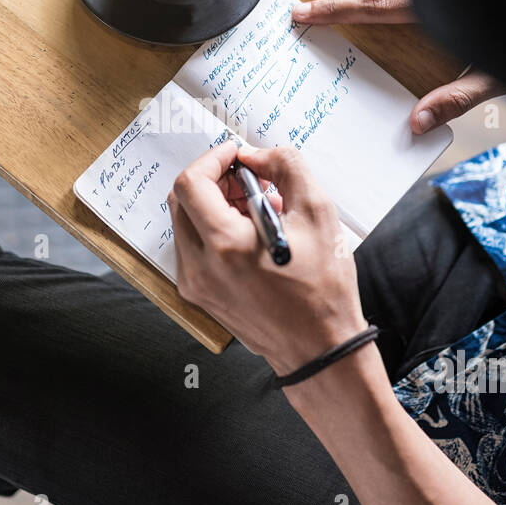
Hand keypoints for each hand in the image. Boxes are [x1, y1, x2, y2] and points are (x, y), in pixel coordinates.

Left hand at [168, 142, 365, 375]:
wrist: (320, 349)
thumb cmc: (324, 290)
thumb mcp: (318, 213)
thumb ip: (286, 168)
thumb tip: (257, 155)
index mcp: (226, 245)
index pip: (191, 183)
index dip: (213, 159)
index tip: (236, 156)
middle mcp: (201, 266)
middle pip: (182, 200)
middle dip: (214, 181)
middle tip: (249, 181)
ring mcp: (195, 284)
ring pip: (185, 223)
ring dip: (214, 205)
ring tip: (257, 211)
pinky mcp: (199, 295)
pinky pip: (193, 247)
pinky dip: (214, 230)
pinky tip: (250, 236)